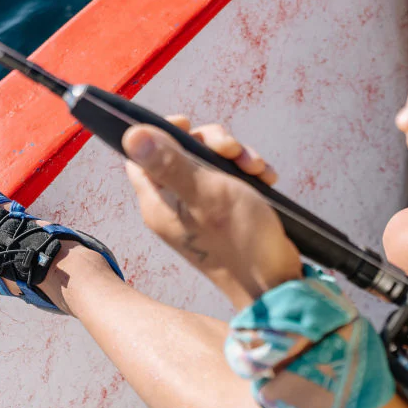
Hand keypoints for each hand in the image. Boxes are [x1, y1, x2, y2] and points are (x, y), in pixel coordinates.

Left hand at [123, 117, 301, 308]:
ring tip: (256, 169)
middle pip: (180, 152)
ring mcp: (200, 210)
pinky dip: (247, 173)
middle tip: (232, 150)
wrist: (276, 282)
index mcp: (158, 202)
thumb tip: (131, 135)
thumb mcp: (205, 192)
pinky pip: (230, 180)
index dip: (160, 133)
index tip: (188, 124)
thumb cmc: (240, 240)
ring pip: (209, 163)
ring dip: (235, 156)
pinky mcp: (224, 213)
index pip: (140, 157)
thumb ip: (168, 163)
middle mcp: (174, 206)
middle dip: (211, 142)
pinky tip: (266, 178)